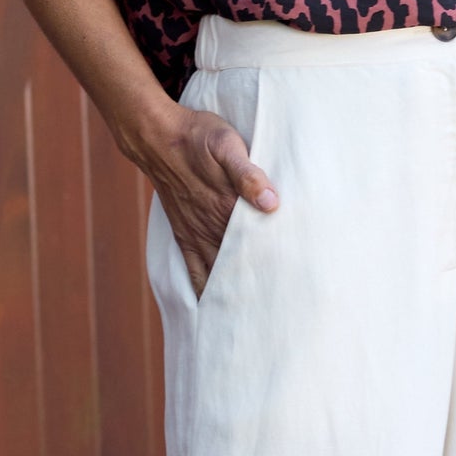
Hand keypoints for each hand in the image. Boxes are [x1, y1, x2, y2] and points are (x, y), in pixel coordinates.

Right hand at [138, 102, 278, 294]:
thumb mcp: (227, 145)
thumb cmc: (199, 137)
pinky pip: (193, 270)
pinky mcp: (184, 234)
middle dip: (261, 288)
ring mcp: (197, 234)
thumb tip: (270, 203)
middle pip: (241, 265)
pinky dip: (204, 291)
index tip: (296, 286)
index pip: (259, 244)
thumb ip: (248, 174)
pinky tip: (213, 308)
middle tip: (282, 312)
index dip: (278, 264)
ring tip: (254, 318)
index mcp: (226, 208)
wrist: (159, 136)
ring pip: (218, 274)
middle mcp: (211, 227)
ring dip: (234, 294)